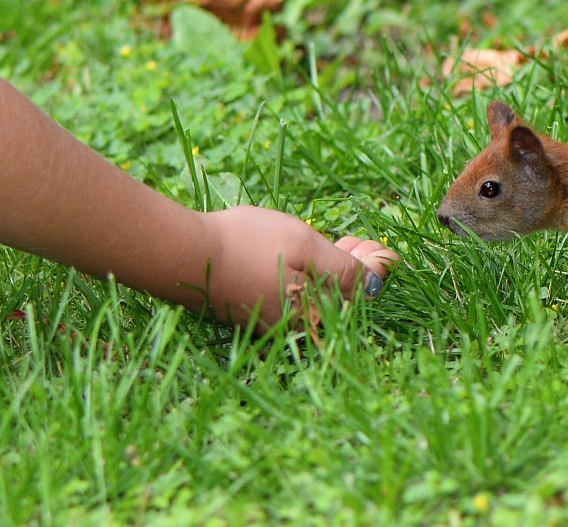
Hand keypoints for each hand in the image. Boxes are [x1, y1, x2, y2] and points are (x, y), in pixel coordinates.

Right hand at [194, 206, 398, 327]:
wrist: (186, 255)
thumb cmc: (247, 244)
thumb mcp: (303, 245)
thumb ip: (343, 267)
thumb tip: (374, 281)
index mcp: (312, 313)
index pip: (359, 293)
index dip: (375, 267)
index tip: (380, 247)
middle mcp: (295, 325)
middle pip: (340, 298)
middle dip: (356, 268)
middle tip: (359, 242)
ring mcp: (272, 321)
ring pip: (316, 298)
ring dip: (333, 272)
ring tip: (339, 245)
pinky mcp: (254, 313)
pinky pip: (294, 298)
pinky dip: (307, 278)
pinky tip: (304, 258)